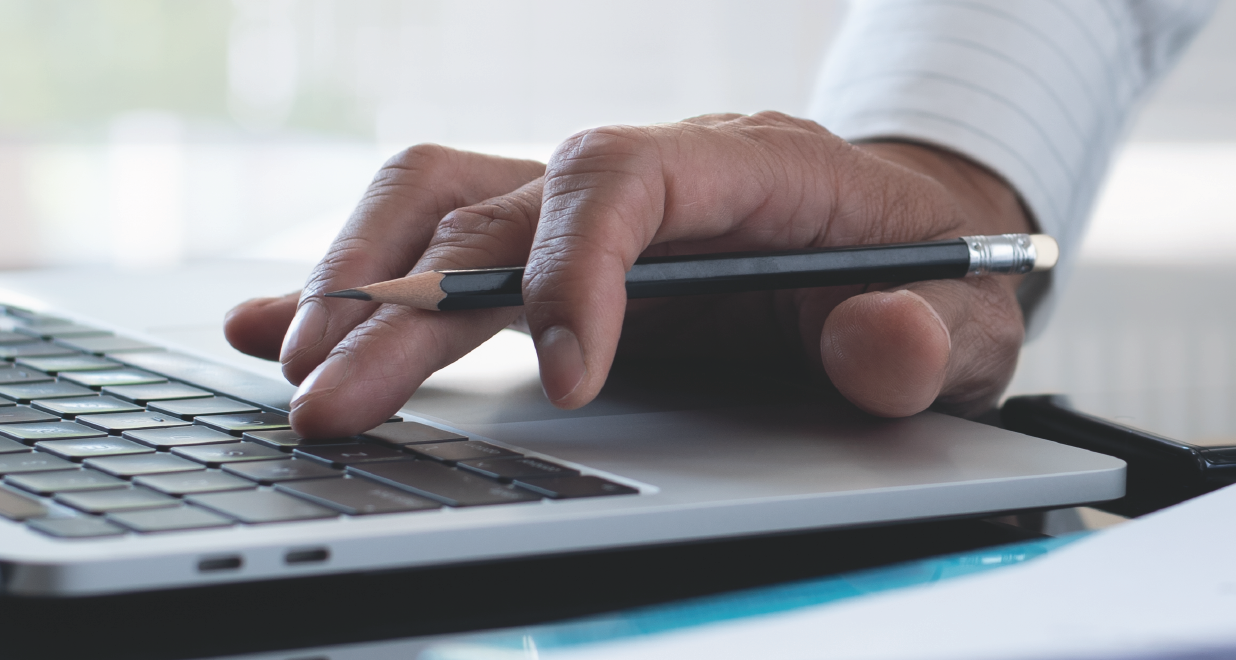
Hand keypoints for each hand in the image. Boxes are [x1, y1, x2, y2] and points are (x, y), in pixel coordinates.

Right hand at [222, 112, 1037, 437]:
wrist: (919, 244)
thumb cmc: (932, 275)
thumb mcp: (965, 318)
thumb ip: (920, 337)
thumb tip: (878, 339)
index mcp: (747, 166)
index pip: (626, 176)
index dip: (581, 266)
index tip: (574, 381)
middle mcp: (648, 169)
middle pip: (501, 203)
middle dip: (414, 305)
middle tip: (343, 403)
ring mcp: (588, 203)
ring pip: (443, 200)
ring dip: (361, 282)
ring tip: (299, 374)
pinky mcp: (552, 246)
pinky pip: (435, 235)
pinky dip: (351, 279)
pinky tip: (270, 332)